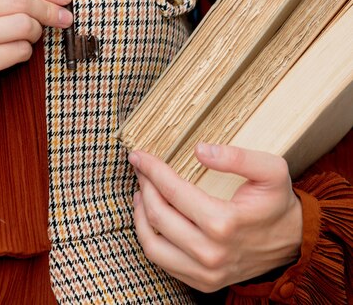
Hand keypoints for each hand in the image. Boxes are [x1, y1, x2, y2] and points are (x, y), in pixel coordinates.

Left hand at [129, 143, 302, 292]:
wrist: (292, 242)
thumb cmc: (276, 203)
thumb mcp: (271, 170)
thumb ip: (238, 157)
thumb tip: (200, 150)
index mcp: (224, 222)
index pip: (172, 190)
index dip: (152, 169)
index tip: (139, 156)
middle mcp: (211, 252)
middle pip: (158, 214)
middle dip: (144, 186)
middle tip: (141, 169)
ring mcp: (205, 272)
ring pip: (152, 243)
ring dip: (140, 214)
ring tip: (141, 192)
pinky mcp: (202, 282)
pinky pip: (161, 261)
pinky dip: (148, 238)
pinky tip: (150, 218)